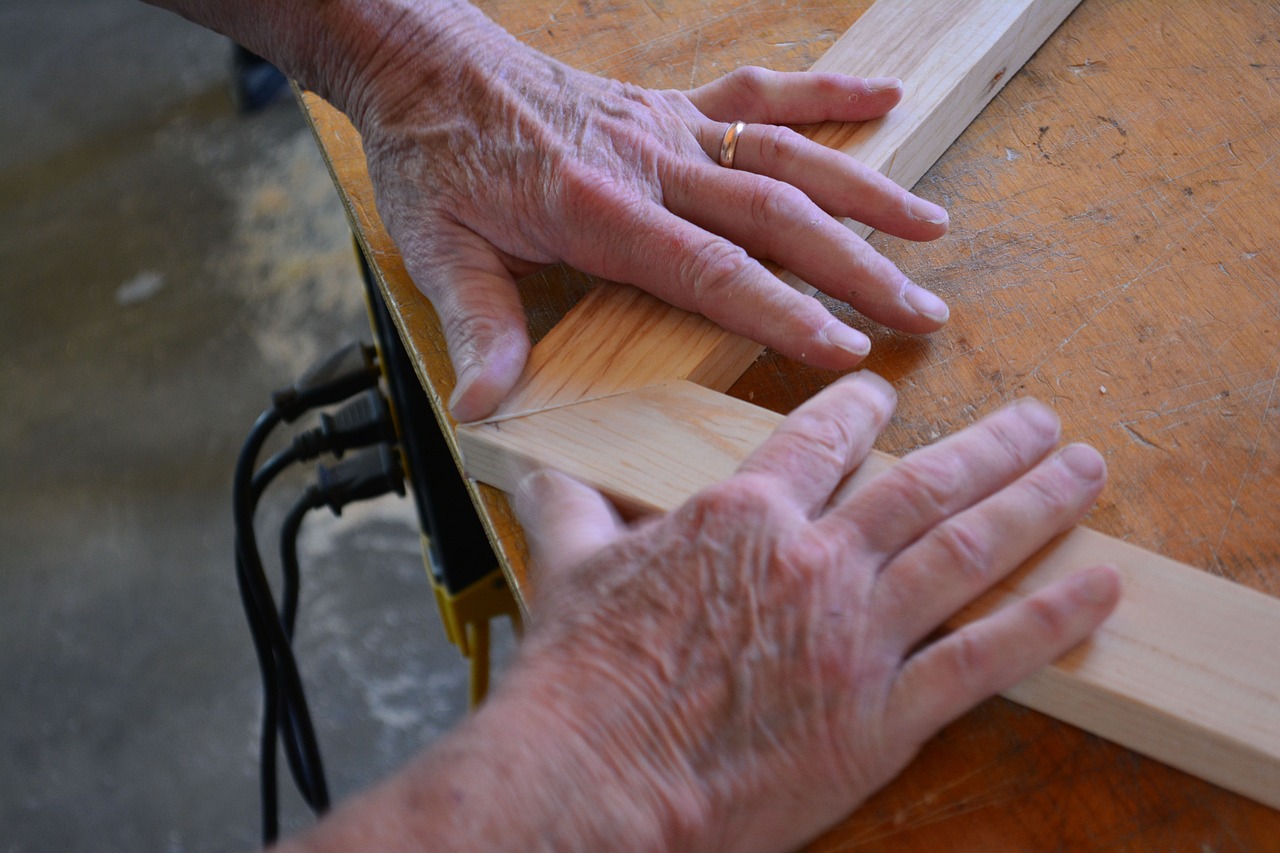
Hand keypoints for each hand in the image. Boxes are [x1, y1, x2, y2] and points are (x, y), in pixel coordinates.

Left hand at [352, 8, 950, 420]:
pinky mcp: (670, 103)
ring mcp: (667, 126)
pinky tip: (887, 98)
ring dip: (864, 190)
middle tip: (922, 311)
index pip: (709, 269)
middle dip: (855, 267)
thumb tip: (487, 406)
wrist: (427, 65)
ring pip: (784, 157)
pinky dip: (826, 93)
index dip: (782, 310)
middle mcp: (649, 162)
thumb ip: (477, 326)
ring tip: (932, 229)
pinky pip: (759, 94)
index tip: (846, 349)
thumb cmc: (435, 158)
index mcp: (598, 207)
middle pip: (772, 215)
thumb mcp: (437, 248)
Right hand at [510, 373, 1119, 850]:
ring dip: (1035, 503)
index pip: (822, 439)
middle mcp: (813, 560)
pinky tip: (1094, 587)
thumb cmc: (580, 680)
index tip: (890, 397)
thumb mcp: (567, 571)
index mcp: (742, 517)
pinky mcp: (882, 714)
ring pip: (968, 549)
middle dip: (994, 443)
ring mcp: (856, 635)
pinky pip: (983, 658)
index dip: (864, 409)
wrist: (595, 778)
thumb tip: (539, 474)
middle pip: (924, 483)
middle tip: (1041, 417)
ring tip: (1084, 468)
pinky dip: (1047, 619)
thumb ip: (568, 508)